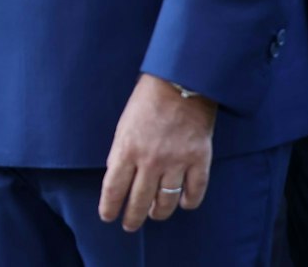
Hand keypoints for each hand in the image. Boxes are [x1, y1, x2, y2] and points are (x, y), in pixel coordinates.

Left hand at [99, 73, 215, 230]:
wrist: (181, 82)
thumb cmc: (147, 100)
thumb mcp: (123, 124)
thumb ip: (120, 151)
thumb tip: (116, 174)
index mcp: (126, 149)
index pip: (114, 189)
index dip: (109, 207)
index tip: (108, 217)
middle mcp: (150, 161)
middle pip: (139, 202)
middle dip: (133, 218)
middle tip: (130, 225)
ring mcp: (176, 163)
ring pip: (166, 203)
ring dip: (159, 213)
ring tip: (155, 214)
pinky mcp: (199, 161)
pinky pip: (194, 193)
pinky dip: (188, 202)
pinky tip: (183, 203)